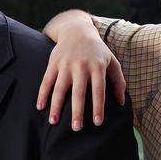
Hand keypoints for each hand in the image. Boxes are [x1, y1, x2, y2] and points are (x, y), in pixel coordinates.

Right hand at [38, 10, 124, 129]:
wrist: (77, 30)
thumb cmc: (97, 51)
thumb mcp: (112, 62)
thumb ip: (118, 81)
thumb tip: (120, 103)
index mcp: (98, 66)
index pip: (99, 90)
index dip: (98, 107)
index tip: (97, 123)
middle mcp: (81, 66)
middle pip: (78, 92)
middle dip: (77, 111)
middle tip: (76, 128)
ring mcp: (65, 64)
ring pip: (59, 88)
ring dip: (56, 106)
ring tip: (53, 122)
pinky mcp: (53, 63)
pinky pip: (46, 81)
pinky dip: (42, 94)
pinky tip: (40, 107)